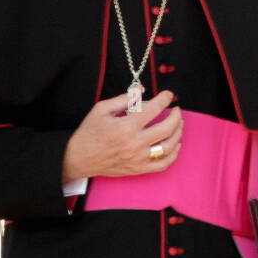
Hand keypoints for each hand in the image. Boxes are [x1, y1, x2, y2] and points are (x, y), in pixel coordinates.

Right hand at [61, 89, 182, 179]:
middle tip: (176, 110)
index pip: (153, 109)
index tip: (168, 95)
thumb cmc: (89, 132)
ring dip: (178, 133)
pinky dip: (173, 155)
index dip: (164, 99)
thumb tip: (141, 88)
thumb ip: (124, 98)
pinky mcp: (139, 169)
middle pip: (167, 128)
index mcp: (126, 127)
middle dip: (176, 116)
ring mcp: (138, 159)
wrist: (79, 158)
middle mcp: (135, 144)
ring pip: (169, 147)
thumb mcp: (101, 109)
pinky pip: (163, 164)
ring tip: (178, 124)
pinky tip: (175, 144)